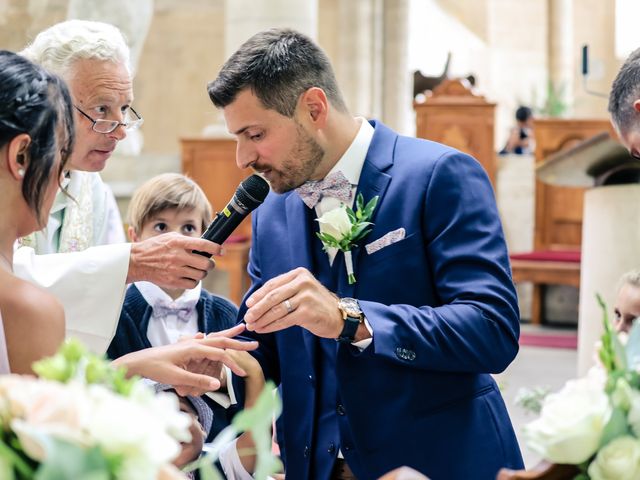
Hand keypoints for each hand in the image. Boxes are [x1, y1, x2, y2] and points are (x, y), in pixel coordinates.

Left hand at [112, 324, 257, 395]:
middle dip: (239, 341)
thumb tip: (218, 385)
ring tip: (242, 328)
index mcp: (194, 348)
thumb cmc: (156, 369)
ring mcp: (191, 343)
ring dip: (230, 334)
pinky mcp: (188, 346)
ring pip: (216, 336)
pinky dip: (218, 338)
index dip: (233, 364)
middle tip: (256, 342)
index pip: (220, 354)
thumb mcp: (176, 378)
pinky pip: (208, 341)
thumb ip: (198, 381)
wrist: (139, 361)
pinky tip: (220, 335)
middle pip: (222, 339)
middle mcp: (195, 342)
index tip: (242, 373)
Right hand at [126, 232, 221, 288]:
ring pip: (201, 275)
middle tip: (208, 263)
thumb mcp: (170, 237)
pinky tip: (189, 276)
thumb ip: (187, 241)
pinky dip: (194, 281)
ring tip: (197, 269)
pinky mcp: (173, 282)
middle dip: (210, 264)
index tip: (222, 251)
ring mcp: (175, 270)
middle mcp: (178, 256)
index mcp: (178, 243)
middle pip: (206, 264)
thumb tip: (205, 244)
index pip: (203, 245)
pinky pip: (192, 284)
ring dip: (203, 273)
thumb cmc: (155, 247)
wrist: (137, 262)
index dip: (216, 248)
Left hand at [244, 267, 342, 337]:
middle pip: (273, 296)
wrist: (338, 316)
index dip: (259, 295)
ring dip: (262, 319)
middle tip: (247, 318)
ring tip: (252, 326)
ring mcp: (306, 297)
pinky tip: (263, 330)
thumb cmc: (315, 304)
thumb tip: (254, 302)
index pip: (273, 284)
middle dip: (257, 309)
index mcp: (299, 274)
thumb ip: (283, 291)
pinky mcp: (308, 312)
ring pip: (277, 309)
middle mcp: (303, 282)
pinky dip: (271, 326)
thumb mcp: (301, 291)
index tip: (248, 305)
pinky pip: (284, 320)